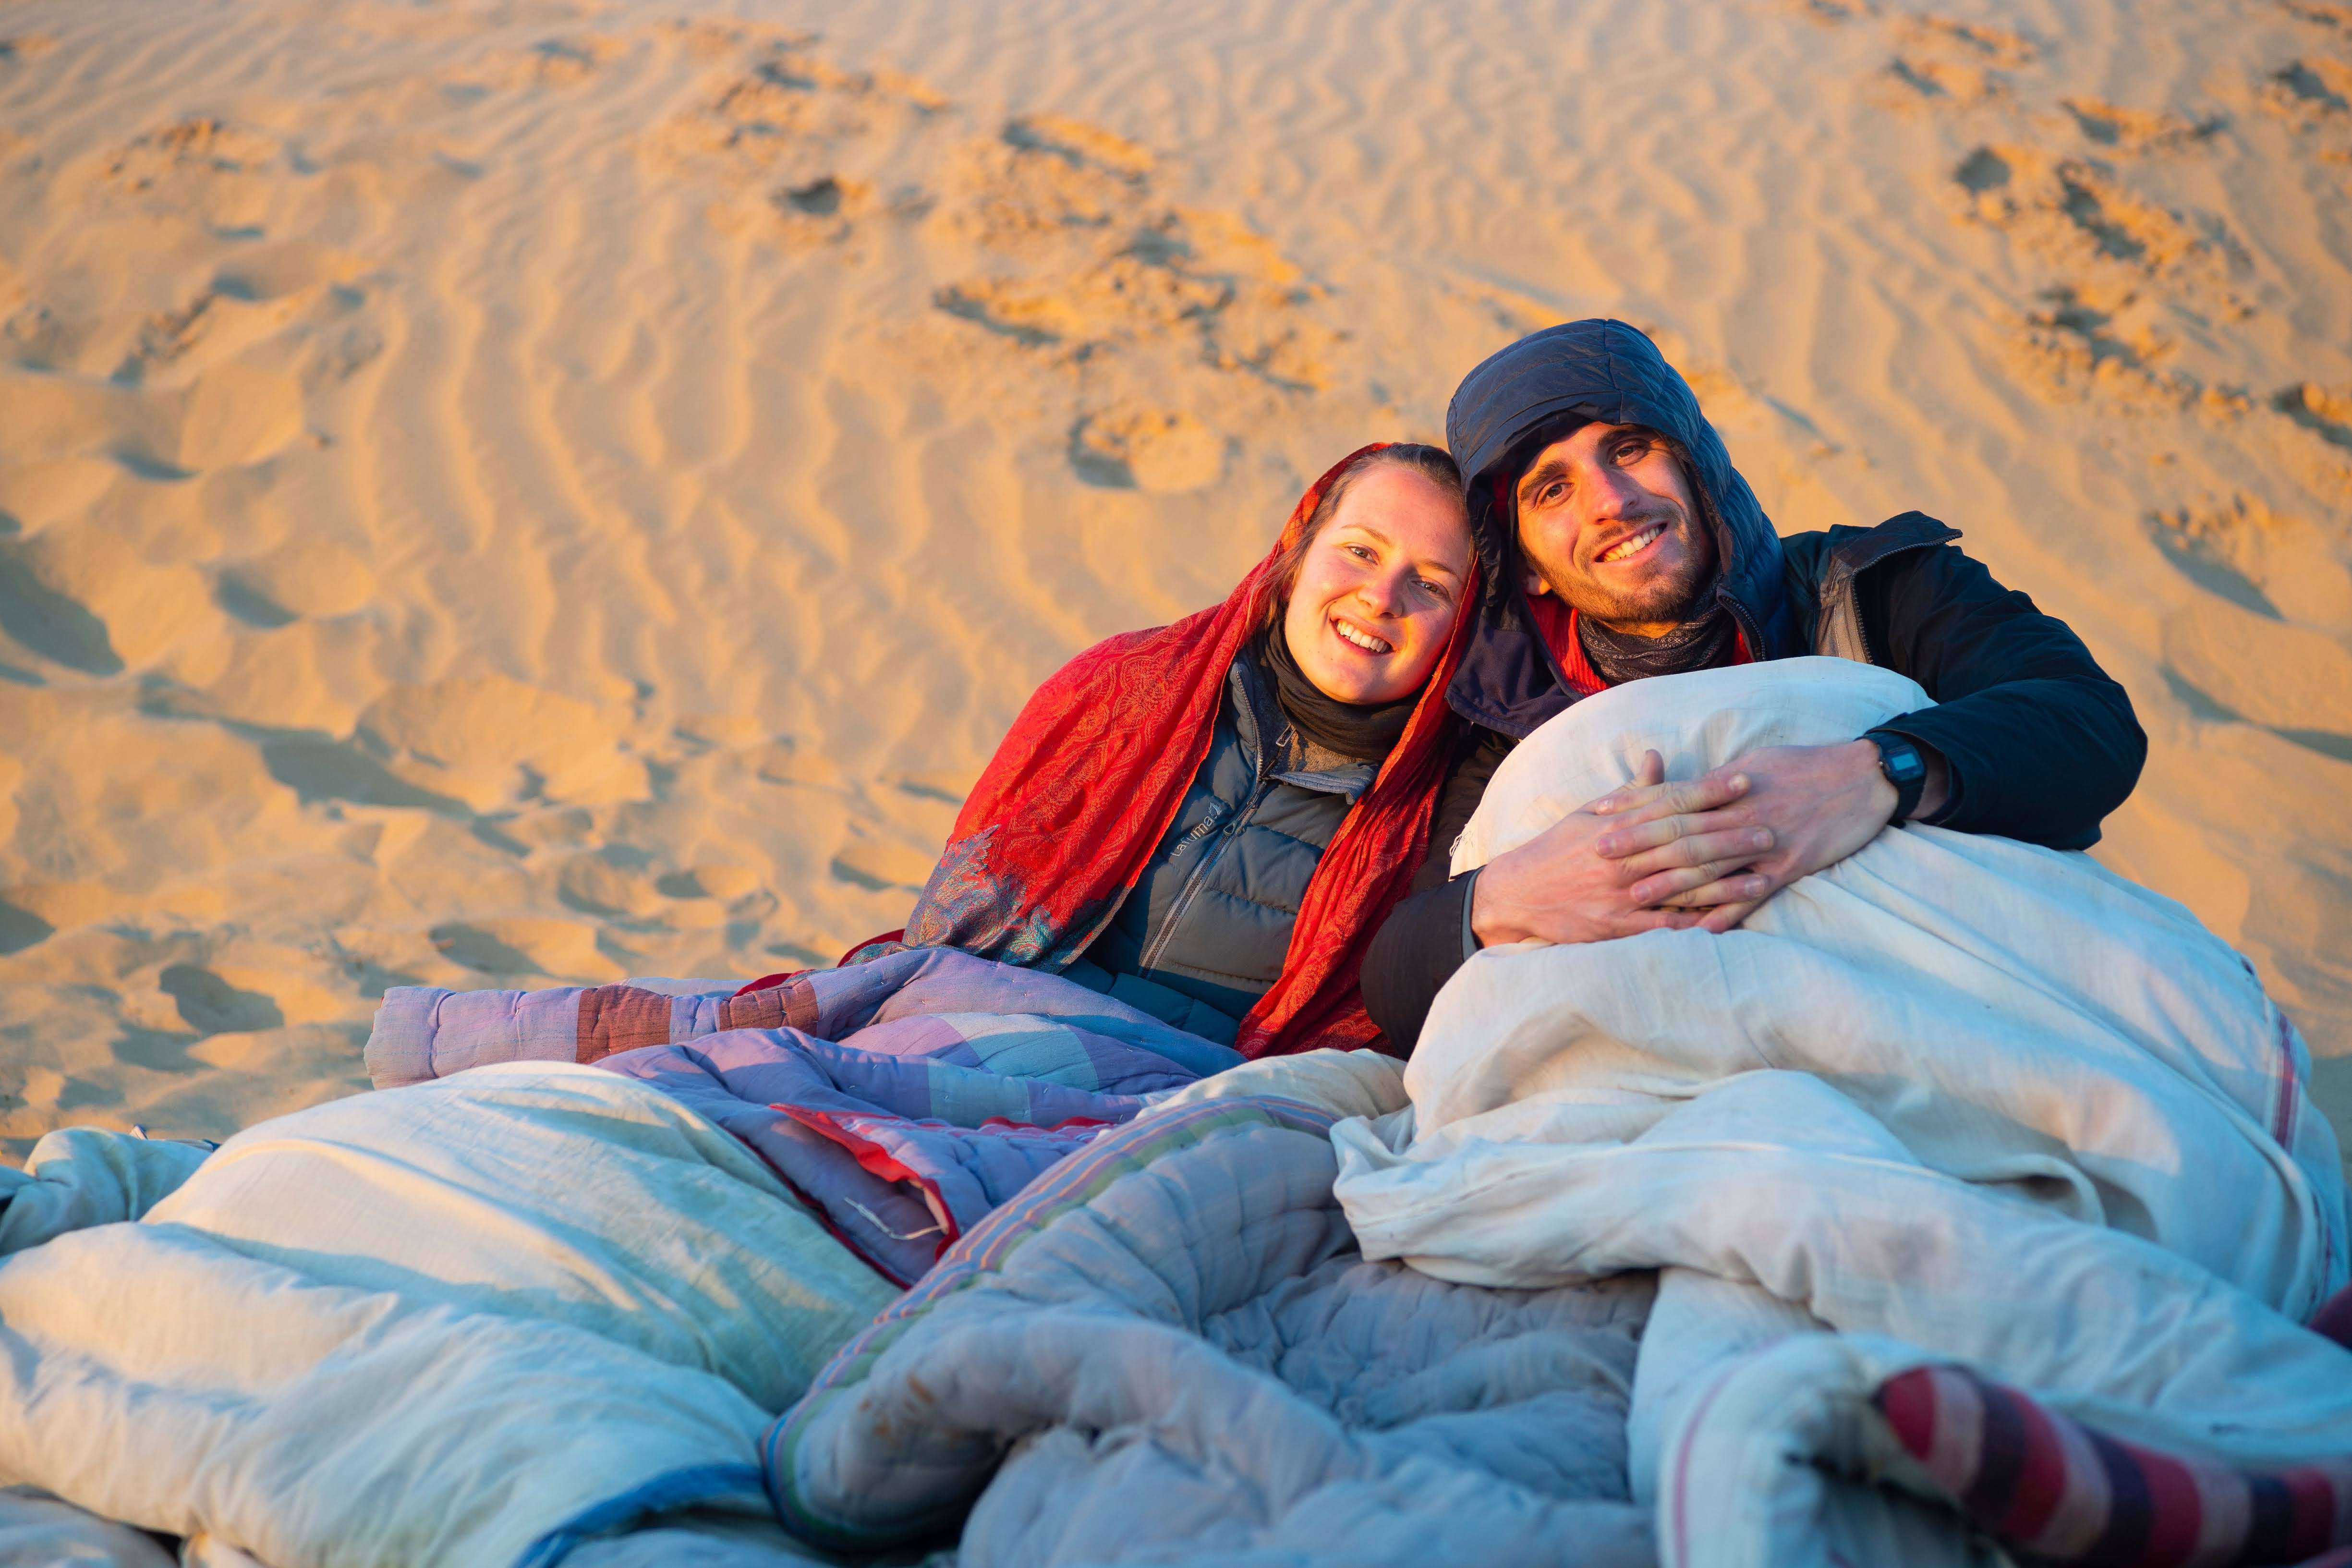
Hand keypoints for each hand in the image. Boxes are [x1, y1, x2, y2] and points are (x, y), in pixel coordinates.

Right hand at [1470, 751, 1775, 946]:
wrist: (1518, 892)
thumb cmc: (1557, 849)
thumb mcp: (1588, 812)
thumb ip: (1630, 791)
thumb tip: (1657, 757)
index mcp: (1617, 823)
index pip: (1671, 802)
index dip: (1711, 791)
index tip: (1745, 781)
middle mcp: (1622, 856)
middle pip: (1686, 842)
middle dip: (1731, 835)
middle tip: (1770, 828)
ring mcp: (1621, 893)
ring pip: (1682, 884)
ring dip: (1726, 882)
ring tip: (1763, 875)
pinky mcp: (1618, 925)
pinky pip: (1663, 924)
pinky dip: (1695, 922)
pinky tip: (1728, 920)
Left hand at [1616, 739, 1936, 932]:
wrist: (1862, 778)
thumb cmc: (1803, 766)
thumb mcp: (1754, 764)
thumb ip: (1714, 784)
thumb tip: (1678, 788)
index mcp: (1729, 787)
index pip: (1671, 798)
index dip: (1634, 807)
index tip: (1599, 815)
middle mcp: (1742, 815)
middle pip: (1681, 832)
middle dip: (1638, 845)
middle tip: (1598, 855)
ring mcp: (1766, 844)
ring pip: (1711, 867)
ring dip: (1671, 884)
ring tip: (1636, 897)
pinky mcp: (1789, 866)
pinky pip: (1753, 896)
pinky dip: (1727, 913)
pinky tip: (1700, 930)